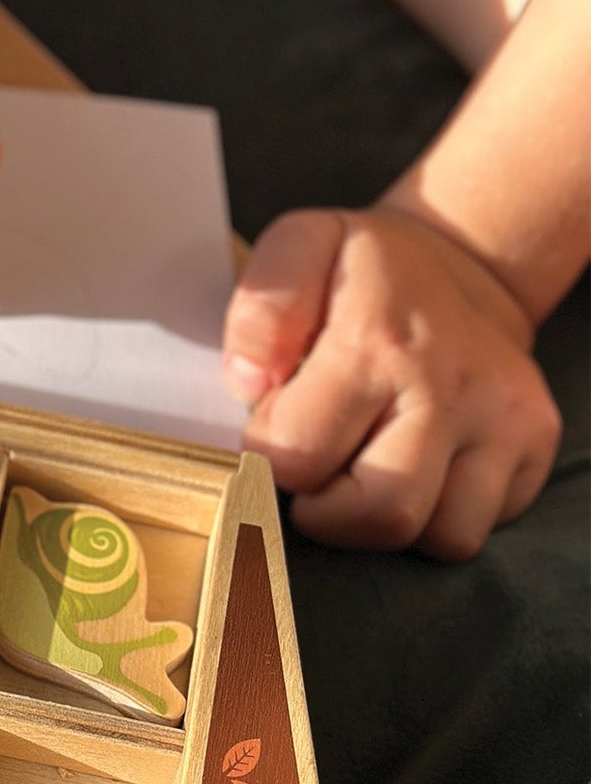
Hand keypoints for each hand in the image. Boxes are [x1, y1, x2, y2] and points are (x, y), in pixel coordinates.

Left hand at [222, 206, 561, 558]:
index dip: (269, 457)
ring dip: (387, 521)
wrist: (468, 256)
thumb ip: (262, 309)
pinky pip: (477, 526)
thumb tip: (248, 382)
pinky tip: (416, 467)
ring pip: (442, 537)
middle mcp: (447, 386)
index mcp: (377, 340)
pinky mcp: (535, 443)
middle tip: (317, 468)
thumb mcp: (301, 246)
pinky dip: (438, 516)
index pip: (297, 457)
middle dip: (328, 513)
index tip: (276, 429)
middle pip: (381, 515)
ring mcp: (501, 419)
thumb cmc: (366, 269)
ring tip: (368, 466)